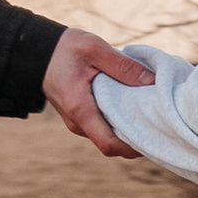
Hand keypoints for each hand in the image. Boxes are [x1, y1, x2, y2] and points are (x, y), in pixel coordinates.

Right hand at [44, 26, 157, 159]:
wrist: (37, 51)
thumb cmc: (63, 49)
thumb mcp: (94, 49)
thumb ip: (123, 66)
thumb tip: (152, 82)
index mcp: (80, 109)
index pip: (109, 144)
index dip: (133, 148)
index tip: (155, 138)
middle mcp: (77, 122)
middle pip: (112, 143)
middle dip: (136, 138)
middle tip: (159, 124)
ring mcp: (77, 122)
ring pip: (107, 135)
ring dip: (127, 129)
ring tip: (148, 114)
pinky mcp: (80, 116)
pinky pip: (102, 126)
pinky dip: (119, 121)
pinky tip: (133, 108)